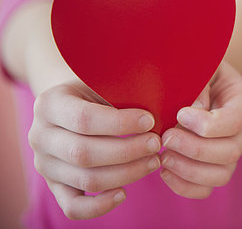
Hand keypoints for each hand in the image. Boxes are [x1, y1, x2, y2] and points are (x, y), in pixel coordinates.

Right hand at [28, 81, 160, 219]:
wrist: (71, 103)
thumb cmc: (96, 89)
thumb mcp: (102, 80)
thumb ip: (121, 90)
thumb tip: (156, 107)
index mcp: (49, 104)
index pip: (84, 119)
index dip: (120, 123)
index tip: (150, 121)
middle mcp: (40, 136)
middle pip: (84, 153)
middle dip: (128, 151)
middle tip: (157, 143)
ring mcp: (45, 164)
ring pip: (85, 180)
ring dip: (126, 174)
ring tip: (154, 161)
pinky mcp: (54, 186)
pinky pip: (73, 207)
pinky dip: (99, 206)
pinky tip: (124, 193)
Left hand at [159, 62, 241, 197]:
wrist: (199, 79)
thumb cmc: (198, 69)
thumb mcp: (201, 66)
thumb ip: (198, 83)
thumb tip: (191, 109)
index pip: (235, 121)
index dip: (207, 124)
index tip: (180, 114)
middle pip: (231, 151)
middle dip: (194, 148)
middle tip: (166, 137)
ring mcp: (232, 152)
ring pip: (221, 175)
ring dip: (189, 170)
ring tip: (163, 155)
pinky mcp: (216, 168)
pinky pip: (206, 189)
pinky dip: (184, 186)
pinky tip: (164, 170)